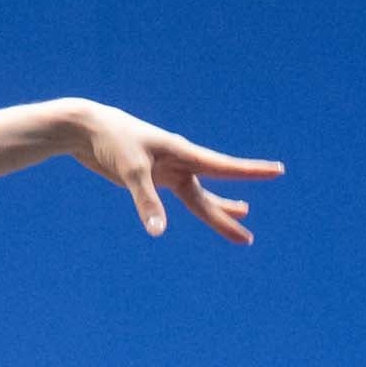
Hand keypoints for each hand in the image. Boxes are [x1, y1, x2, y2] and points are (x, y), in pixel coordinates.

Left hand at [70, 103, 281, 242]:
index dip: (252, 171)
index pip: (224, 166)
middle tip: (248, 238)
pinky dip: (191, 203)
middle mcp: (179, 162)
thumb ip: (147, 201)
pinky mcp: (151, 177)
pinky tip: (202, 208)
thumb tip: (159, 232)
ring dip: (218, 208)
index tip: (278, 170)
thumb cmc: (112, 142)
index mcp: (182, 153)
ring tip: (243, 216)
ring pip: (198, 195)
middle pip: (209, 195)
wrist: (87, 128)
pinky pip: (177, 195)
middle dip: (228, 215)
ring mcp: (166, 170)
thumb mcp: (130, 171)